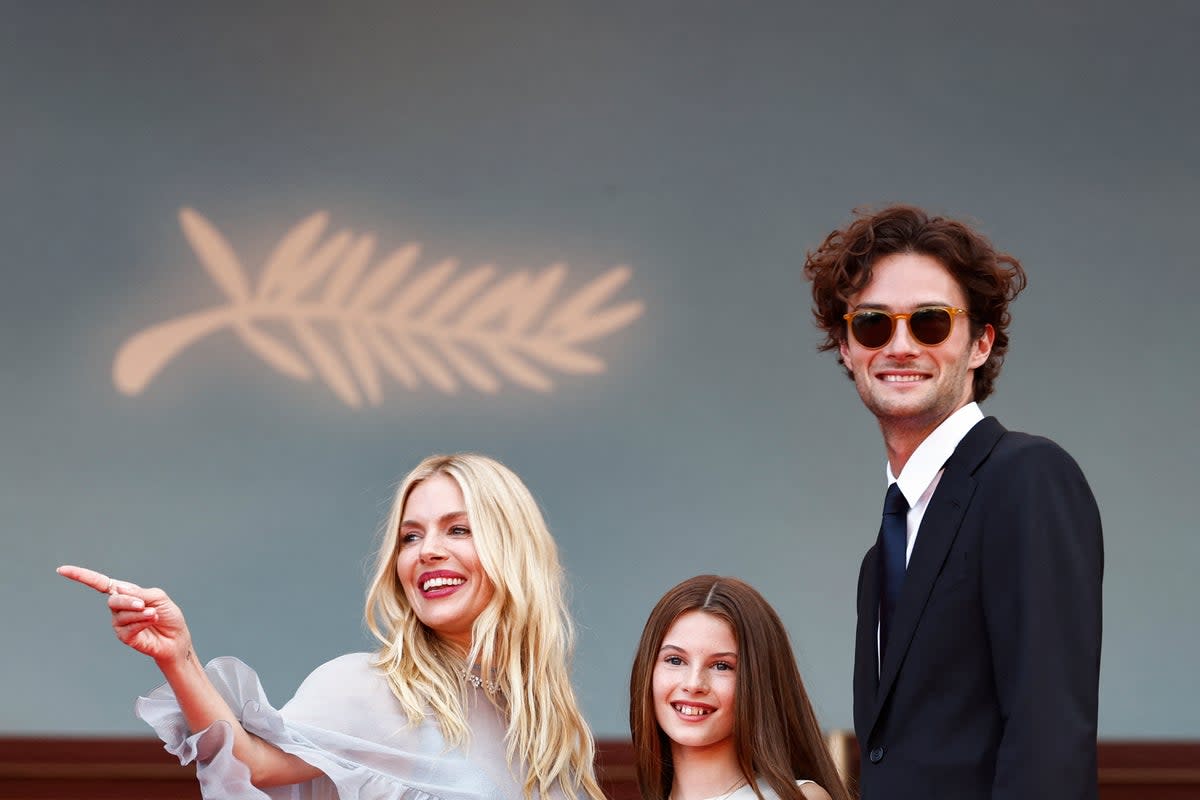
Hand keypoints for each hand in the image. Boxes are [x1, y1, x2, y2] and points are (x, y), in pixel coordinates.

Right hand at [57, 565, 193, 665]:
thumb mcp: (158, 597)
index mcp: (125, 593)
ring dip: (141, 613)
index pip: (100, 583)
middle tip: (143, 604)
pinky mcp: (124, 636)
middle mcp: (118, 607)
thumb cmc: (167, 615)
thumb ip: (139, 592)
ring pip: (122, 614)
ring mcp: (119, 623)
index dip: (81, 576)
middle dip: (129, 601)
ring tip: (153, 614)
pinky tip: (151, 621)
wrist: (176, 638)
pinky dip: (142, 622)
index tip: (62, 570)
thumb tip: (118, 589)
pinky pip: (128, 627)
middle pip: (113, 599)